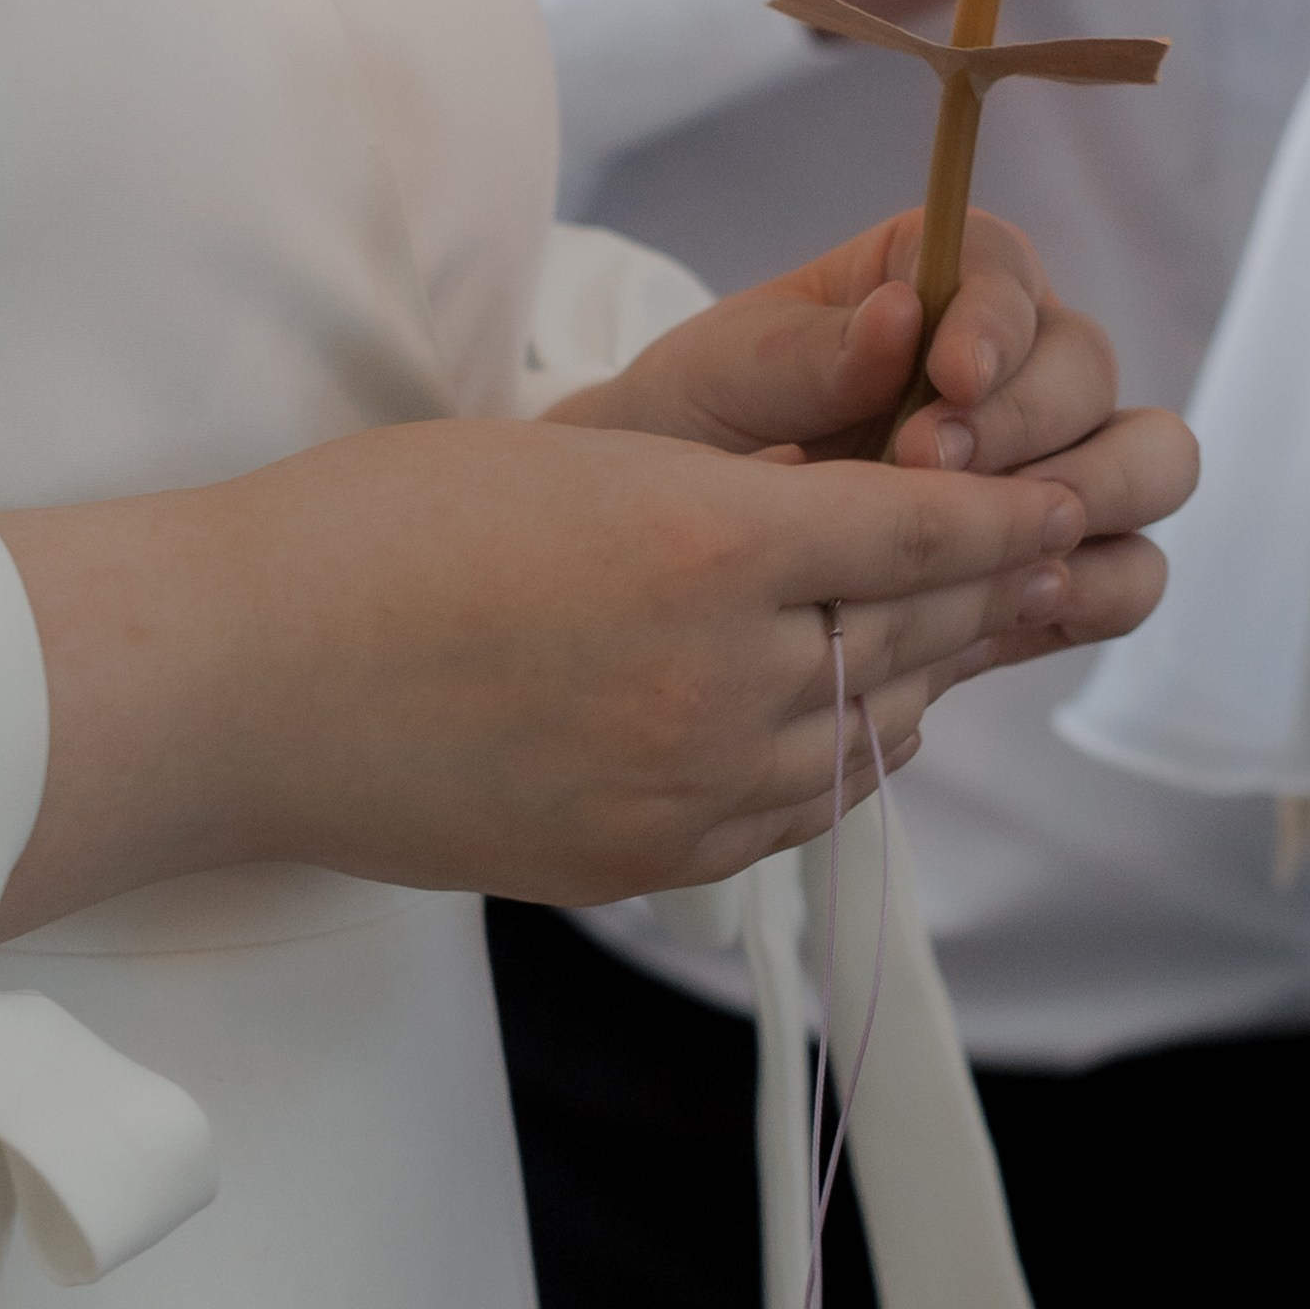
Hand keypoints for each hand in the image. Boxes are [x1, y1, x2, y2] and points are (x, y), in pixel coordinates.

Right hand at [0, 416, 1140, 935]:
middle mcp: (719, 680)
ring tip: (953, 633)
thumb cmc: (386, 525)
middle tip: (1055, 559)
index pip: (927, 529)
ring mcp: (685, 788)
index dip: (1010, 512)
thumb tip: (885, 500)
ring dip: (916, 676)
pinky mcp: (645, 859)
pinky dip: (842, 756)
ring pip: (869, 732)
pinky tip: (845, 718)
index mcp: (707, 545)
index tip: (1068, 494)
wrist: (242, 683)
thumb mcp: (589, 449)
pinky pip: (797, 810)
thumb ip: (749, 471)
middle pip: (918, 637)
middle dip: (987, 592)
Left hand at [554, 208, 1195, 658]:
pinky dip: (1097, 584)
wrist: (668, 556)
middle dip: (1030, 420)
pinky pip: (1129, 570)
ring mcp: (1046, 464)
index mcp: (933, 282)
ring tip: (1001, 544)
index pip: (1007, 270)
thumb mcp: (715, 380)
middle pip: (1092, 367)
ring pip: (1151, 461)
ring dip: (1093, 495)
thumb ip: (803, 352)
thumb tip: (897, 321)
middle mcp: (1012, 364)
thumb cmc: (688, 433)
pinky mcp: (1053, 561)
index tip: (950, 373)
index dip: (997, 319)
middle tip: (931, 470)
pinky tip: (1023, 599)